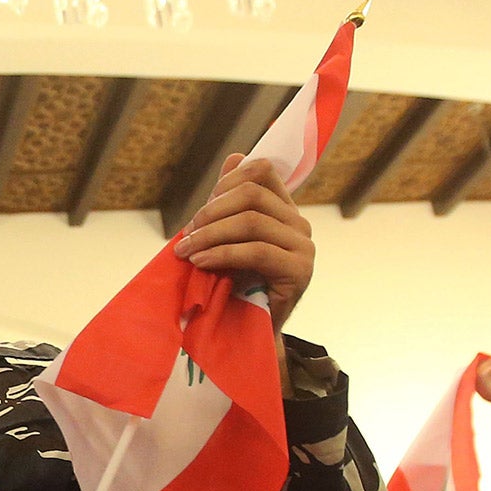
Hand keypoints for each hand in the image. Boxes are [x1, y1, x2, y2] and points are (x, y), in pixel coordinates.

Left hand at [173, 153, 314, 330]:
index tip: (200, 211)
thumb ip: (229, 202)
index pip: (262, 171)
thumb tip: (235, 155)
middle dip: (211, 211)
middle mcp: (299, 223)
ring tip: (186, 251)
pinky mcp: (299, 271)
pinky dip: (222, 254)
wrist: (247, 335)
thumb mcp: (227, 240)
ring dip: (210, 234)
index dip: (226, 182)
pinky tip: (201, 263)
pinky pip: (257, 250)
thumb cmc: (234, 288)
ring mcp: (304, 247)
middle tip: (186, 235)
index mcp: (283, 210)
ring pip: (252, 220)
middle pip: (252, 193)